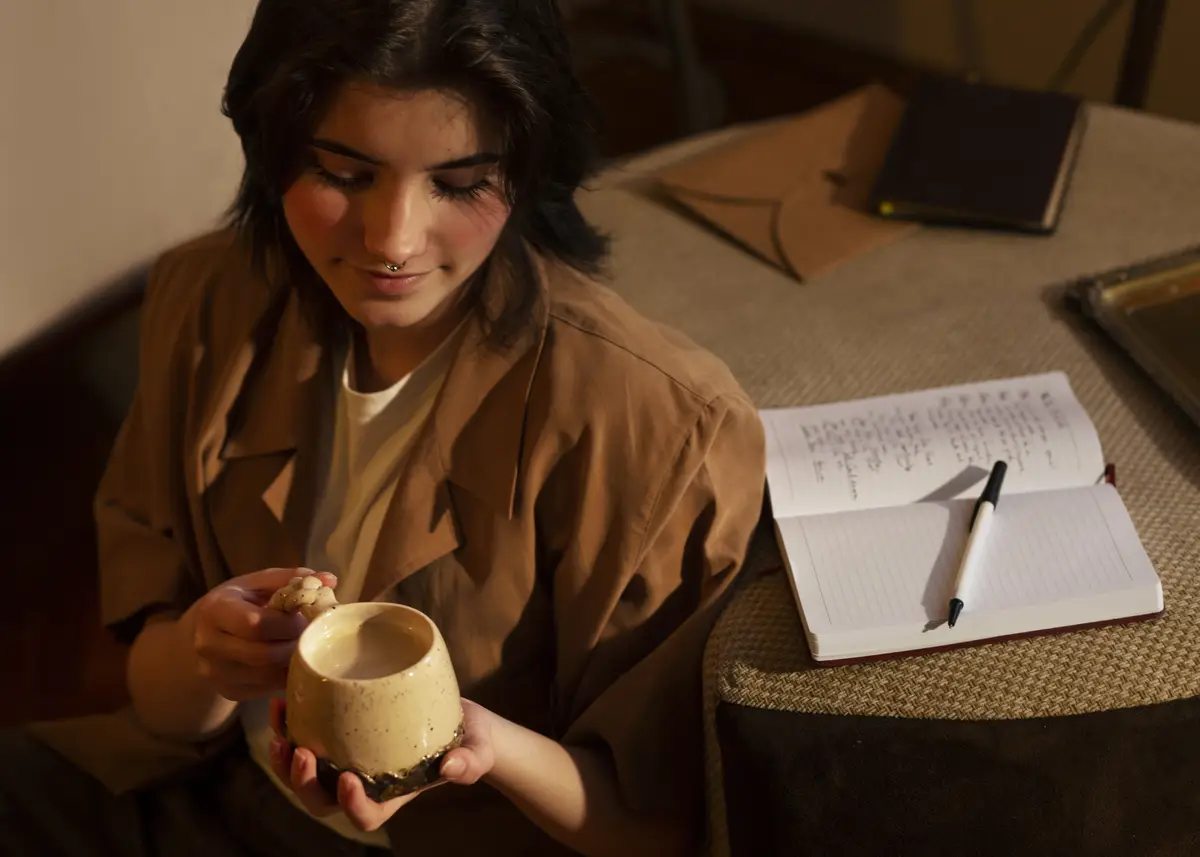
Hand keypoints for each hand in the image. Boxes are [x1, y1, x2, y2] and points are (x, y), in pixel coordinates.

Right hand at [186, 567, 336, 701]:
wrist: (201, 634)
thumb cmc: (237, 602)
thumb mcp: (257, 583)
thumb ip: (291, 578)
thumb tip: (331, 579)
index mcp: (215, 610)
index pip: (256, 624)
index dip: (288, 624)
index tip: (306, 618)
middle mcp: (208, 645)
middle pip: (263, 654)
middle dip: (295, 645)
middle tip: (313, 635)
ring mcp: (215, 673)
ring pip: (267, 675)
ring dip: (293, 663)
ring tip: (306, 646)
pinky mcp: (228, 691)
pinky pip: (266, 689)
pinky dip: (285, 676)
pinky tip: (294, 662)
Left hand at [268, 697, 496, 831]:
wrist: (460, 720)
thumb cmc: (471, 742)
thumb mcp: (477, 751)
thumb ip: (470, 762)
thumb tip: (452, 766)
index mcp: (391, 796)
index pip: (365, 816)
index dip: (352, 805)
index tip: (350, 778)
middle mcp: (363, 786)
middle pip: (322, 801)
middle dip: (303, 783)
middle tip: (300, 753)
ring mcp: (347, 762)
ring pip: (304, 776)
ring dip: (284, 759)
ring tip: (280, 731)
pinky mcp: (339, 737)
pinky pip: (305, 741)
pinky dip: (289, 726)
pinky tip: (283, 702)